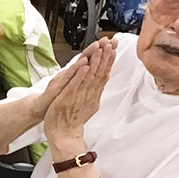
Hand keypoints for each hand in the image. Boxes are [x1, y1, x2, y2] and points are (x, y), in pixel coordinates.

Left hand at [45, 38, 115, 152]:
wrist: (64, 135)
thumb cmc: (73, 120)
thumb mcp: (88, 104)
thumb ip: (94, 92)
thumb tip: (100, 83)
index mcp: (93, 94)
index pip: (104, 73)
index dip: (109, 60)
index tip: (114, 47)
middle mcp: (89, 94)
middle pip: (100, 72)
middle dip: (106, 56)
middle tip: (112, 43)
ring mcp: (79, 96)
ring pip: (90, 76)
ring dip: (96, 61)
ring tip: (101, 48)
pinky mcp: (68, 98)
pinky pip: (76, 84)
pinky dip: (81, 74)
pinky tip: (85, 64)